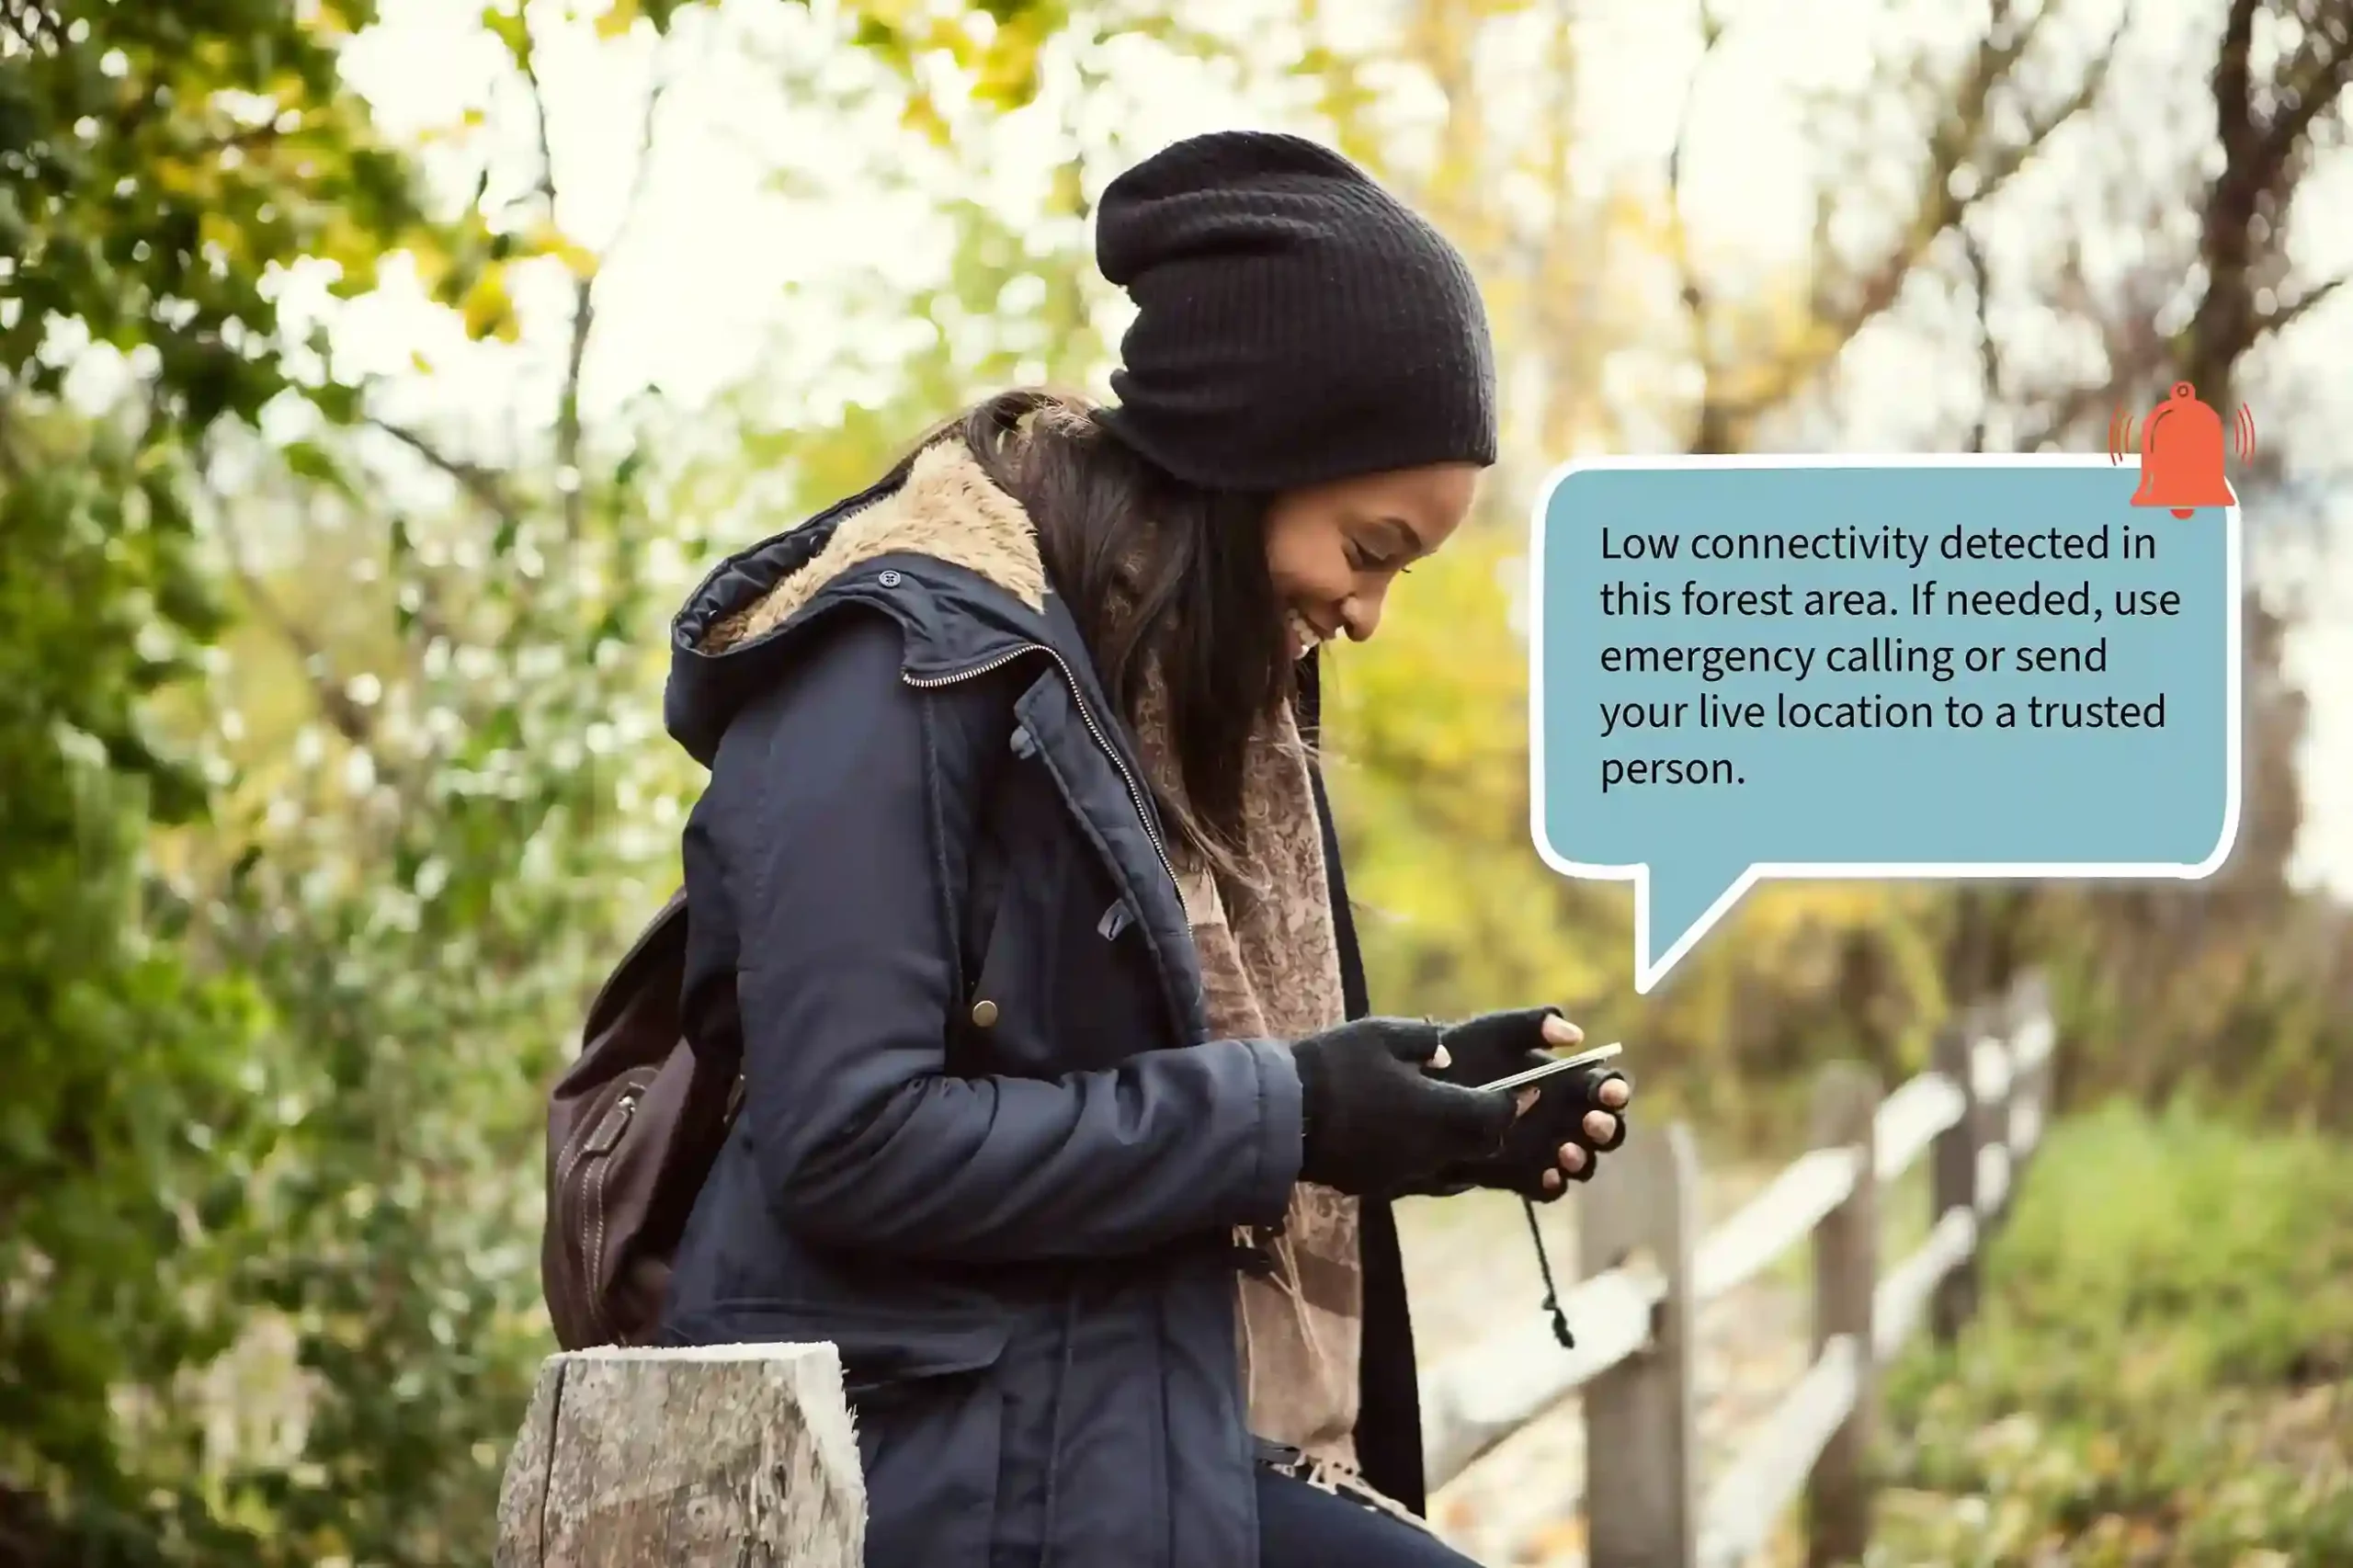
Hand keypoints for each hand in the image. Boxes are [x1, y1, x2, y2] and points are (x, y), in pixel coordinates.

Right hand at [1291, 1018, 1518, 1197]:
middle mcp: (1431, 1151)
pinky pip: (1419, 1173)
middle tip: (1489, 1099)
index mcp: (1439, 1112)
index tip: (1525, 1085)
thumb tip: (1447, 1057)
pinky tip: (1407, 1133)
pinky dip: (1425, 1155)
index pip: (1498, 1114)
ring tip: (1444, 1113)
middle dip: (1490, 1123)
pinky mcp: (1379, 1186)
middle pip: (1483, 1145)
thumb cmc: (1335, 1067)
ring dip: (1457, 1140)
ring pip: (1452, 1163)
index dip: (1516, 1101)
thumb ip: (1425, 1042)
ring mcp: (1404, 1173)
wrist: (1282, 1115)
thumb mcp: (1382, 1034)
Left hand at [1418, 1007, 1633, 1198]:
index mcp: (1565, 1081)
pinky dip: (1552, 1184)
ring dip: (1582, 1159)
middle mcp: (1563, 1117)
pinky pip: (1547, 1187)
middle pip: (1604, 1130)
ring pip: (1581, 1162)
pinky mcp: (1522, 1175)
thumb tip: (1575, 1034)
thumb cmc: (1462, 1052)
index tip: (1610, 1092)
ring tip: (1566, 1151)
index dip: (1613, 1089)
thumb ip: (1532, 1025)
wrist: (1418, 1092)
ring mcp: (1545, 1149)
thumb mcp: (1493, 1032)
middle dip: (1607, 1128)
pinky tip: (1546, 1175)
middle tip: (1592, 1122)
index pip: (1604, 1087)